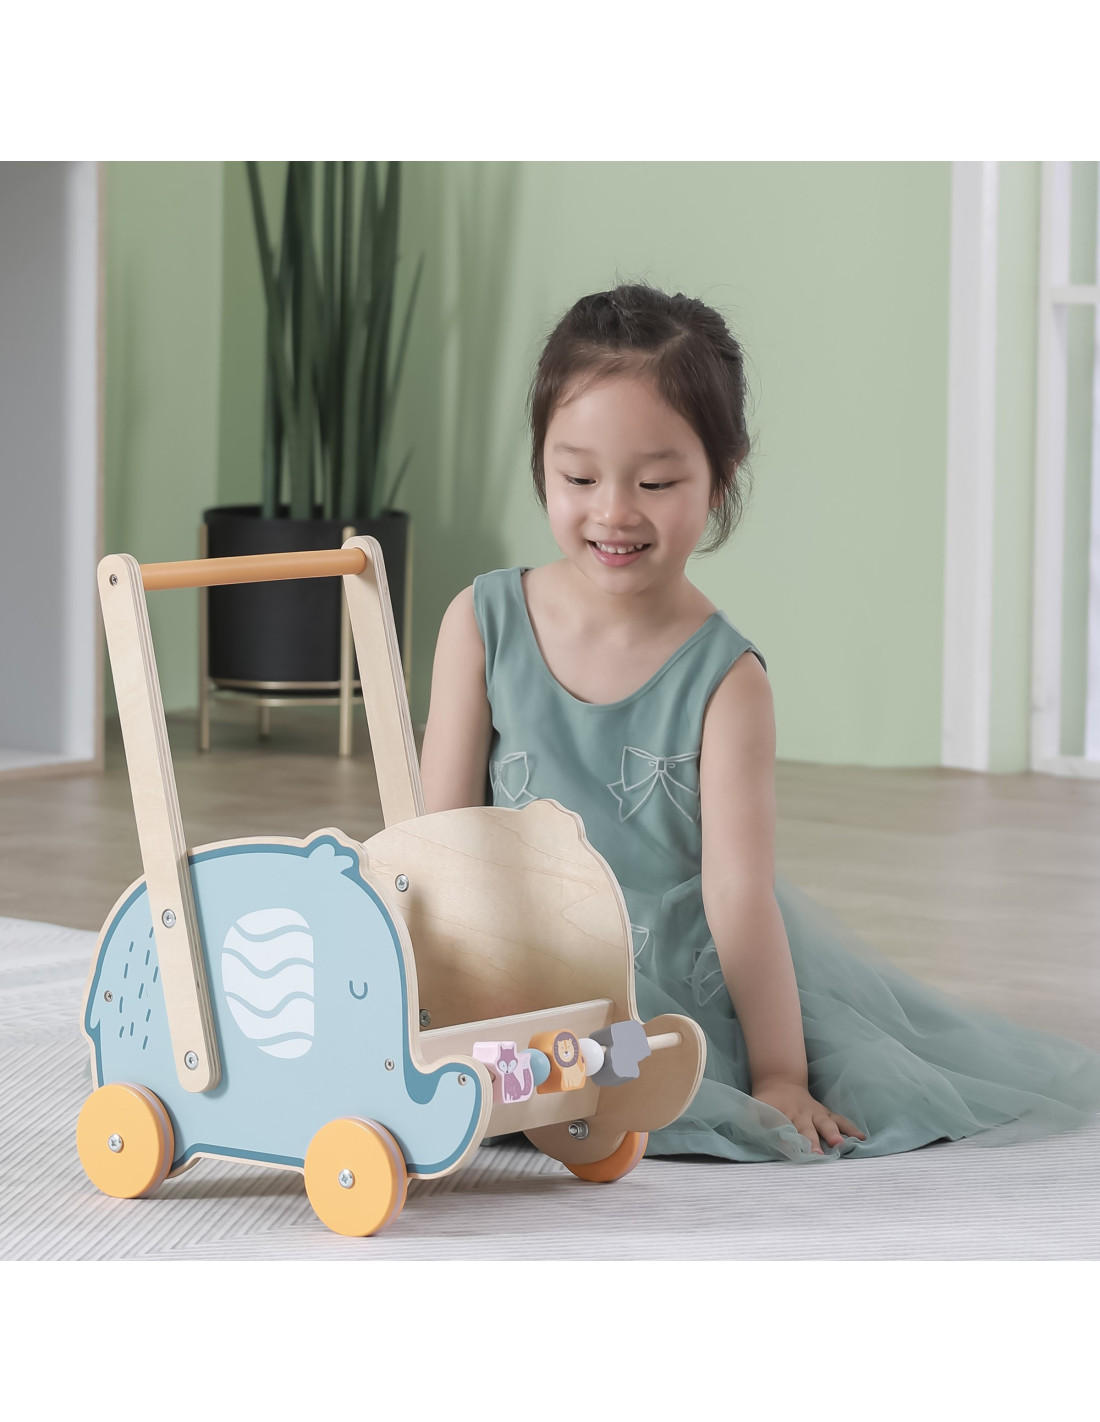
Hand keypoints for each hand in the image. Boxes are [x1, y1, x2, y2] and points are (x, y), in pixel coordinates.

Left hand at [752, 1079, 866, 1154]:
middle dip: (812, 1143)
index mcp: (780, 1115)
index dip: (787, 1142)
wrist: (780, 1082)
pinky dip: (850, 1128)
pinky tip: (862, 1139)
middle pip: (806, 1130)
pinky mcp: (826, 1114)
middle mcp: (800, 1115)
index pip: (783, 1130)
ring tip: (841, 1145)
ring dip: (833, 1134)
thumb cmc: (766, 1104)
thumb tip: (746, 1132)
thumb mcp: (754, 1109)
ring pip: (825, 1124)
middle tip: (817, 1156)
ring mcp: (815, 1114)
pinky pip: (840, 1120)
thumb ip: (753, 1122)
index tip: (791, 1153)